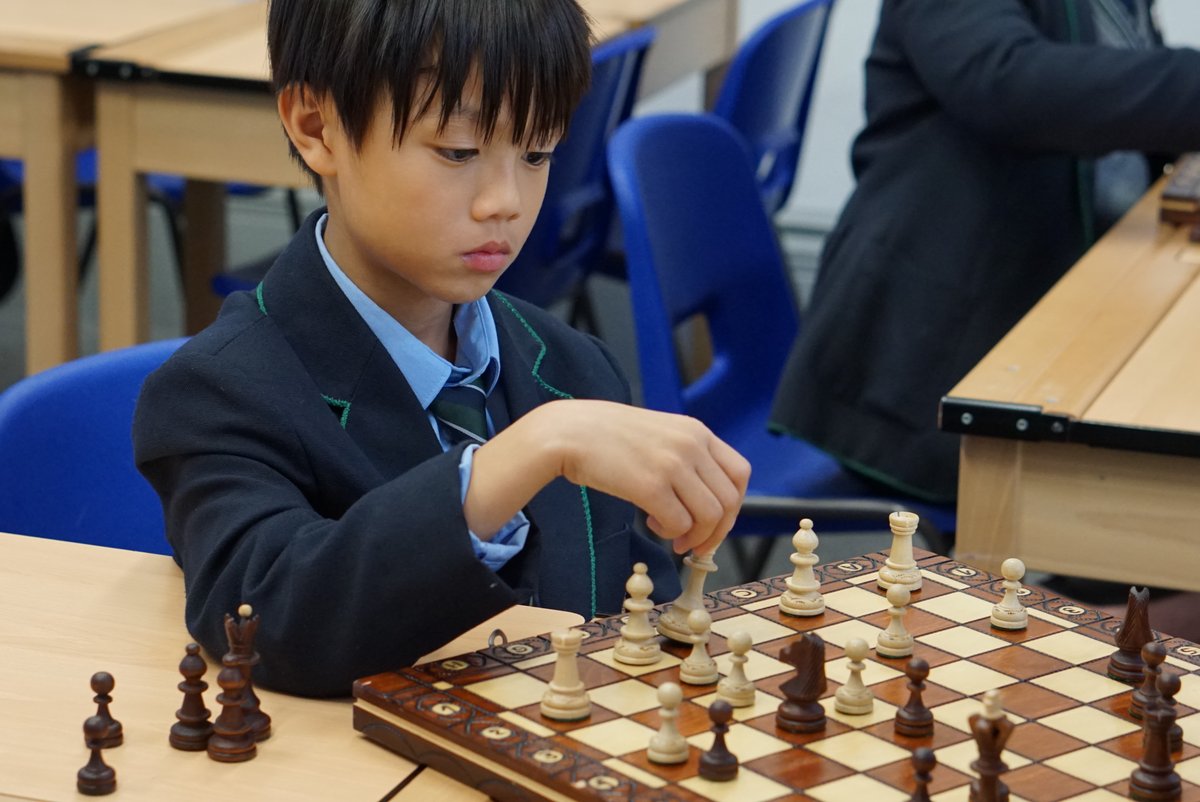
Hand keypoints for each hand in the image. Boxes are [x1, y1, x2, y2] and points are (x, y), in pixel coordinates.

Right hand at [468, 400, 748, 555]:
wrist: (568, 432)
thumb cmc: (607, 437)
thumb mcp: (659, 434)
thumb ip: (685, 457)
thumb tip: (705, 499)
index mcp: (696, 431)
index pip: (740, 473)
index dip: (733, 505)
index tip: (715, 522)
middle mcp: (691, 445)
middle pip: (728, 501)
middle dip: (715, 530)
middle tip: (693, 541)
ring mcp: (672, 464)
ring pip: (708, 517)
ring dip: (692, 536)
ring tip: (669, 533)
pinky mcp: (650, 485)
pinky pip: (679, 524)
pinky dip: (670, 533)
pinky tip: (652, 524)